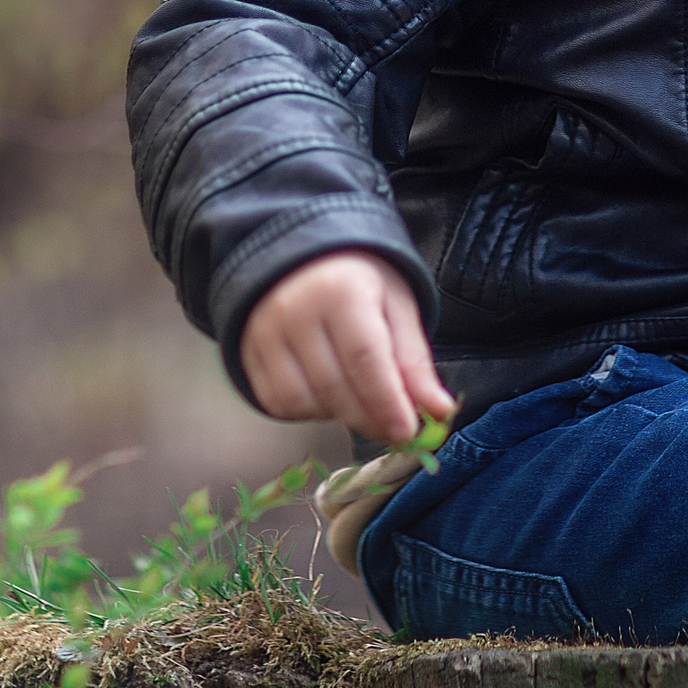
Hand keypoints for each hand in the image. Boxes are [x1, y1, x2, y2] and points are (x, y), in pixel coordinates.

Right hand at [238, 249, 454, 444]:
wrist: (302, 256)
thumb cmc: (358, 282)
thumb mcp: (396, 307)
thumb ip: (415, 362)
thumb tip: (440, 412)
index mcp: (341, 292)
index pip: (366, 360)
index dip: (388, 403)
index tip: (407, 431)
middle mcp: (296, 310)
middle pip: (335, 388)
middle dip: (369, 419)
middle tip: (393, 428)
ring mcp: (265, 332)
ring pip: (304, 402)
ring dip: (338, 415)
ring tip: (357, 396)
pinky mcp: (247, 351)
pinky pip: (277, 403)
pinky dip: (307, 411)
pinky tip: (326, 393)